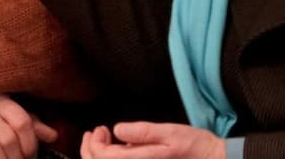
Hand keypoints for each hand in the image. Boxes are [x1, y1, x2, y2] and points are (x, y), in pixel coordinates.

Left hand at [82, 122, 225, 158]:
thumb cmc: (194, 147)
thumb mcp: (170, 133)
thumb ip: (142, 132)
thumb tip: (117, 130)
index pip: (103, 158)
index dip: (95, 143)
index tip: (100, 129)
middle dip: (90, 151)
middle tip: (93, 134)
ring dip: (99, 156)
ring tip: (100, 139)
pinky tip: (118, 149)